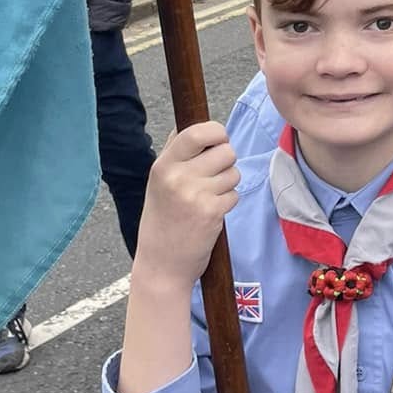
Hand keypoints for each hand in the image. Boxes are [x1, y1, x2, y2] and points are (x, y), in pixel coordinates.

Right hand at [132, 121, 239, 292]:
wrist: (161, 264)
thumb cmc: (162, 221)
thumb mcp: (158, 183)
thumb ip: (175, 154)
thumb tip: (196, 128)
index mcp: (163, 165)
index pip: (197, 131)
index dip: (217, 132)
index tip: (218, 141)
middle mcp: (178, 177)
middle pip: (225, 150)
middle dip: (226, 162)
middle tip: (212, 178)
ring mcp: (195, 195)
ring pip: (233, 172)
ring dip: (227, 184)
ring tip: (207, 198)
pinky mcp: (212, 212)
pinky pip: (234, 194)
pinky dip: (227, 203)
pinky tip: (210, 214)